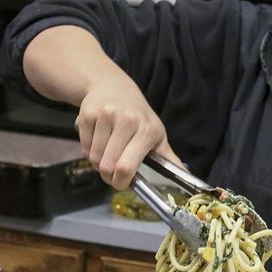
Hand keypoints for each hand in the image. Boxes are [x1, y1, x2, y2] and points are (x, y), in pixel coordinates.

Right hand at [75, 74, 178, 190]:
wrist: (114, 87)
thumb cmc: (139, 116)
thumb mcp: (157, 134)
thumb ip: (169, 159)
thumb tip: (187, 178)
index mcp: (146, 131)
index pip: (126, 167)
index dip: (121, 182)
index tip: (122, 183)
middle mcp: (126, 121)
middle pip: (107, 166)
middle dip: (108, 176)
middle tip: (112, 173)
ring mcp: (105, 116)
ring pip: (94, 158)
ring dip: (98, 163)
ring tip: (107, 153)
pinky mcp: (88, 114)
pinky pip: (83, 148)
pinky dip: (89, 152)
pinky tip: (98, 142)